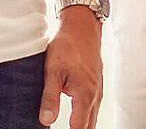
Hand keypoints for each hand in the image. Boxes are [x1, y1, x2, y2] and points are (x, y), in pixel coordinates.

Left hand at [39, 8, 101, 128]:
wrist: (82, 27)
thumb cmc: (67, 46)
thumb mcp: (52, 71)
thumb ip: (50, 97)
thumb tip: (46, 121)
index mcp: (84, 95)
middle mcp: (95, 96)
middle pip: (88, 127)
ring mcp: (98, 91)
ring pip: (92, 118)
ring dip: (83, 127)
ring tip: (71, 128)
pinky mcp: (97, 85)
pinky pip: (93, 108)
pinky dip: (86, 117)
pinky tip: (78, 118)